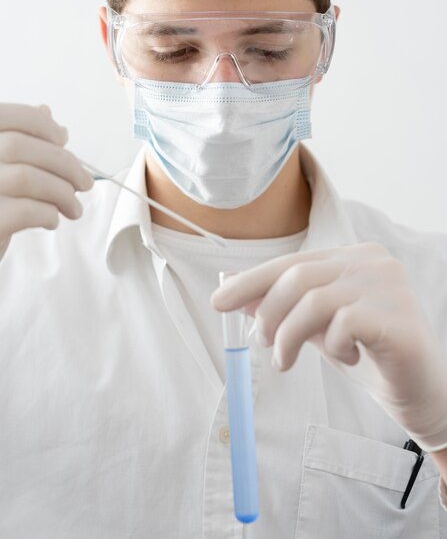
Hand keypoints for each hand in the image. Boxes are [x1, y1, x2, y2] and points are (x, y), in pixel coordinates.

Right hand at [0, 103, 92, 260]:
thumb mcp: (4, 165)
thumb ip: (20, 139)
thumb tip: (46, 113)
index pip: (11, 117)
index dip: (43, 126)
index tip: (62, 140)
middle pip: (21, 146)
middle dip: (65, 164)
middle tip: (83, 182)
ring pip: (27, 178)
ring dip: (62, 193)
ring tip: (72, 207)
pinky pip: (26, 211)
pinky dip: (48, 214)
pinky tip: (51, 219)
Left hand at [211, 242, 446, 451]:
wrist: (420, 393)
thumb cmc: (367, 355)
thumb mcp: (314, 327)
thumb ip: (281, 305)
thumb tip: (231, 286)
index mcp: (353, 256)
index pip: (292, 262)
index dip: (252, 281)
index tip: (219, 301)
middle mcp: (373, 261)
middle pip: (298, 276)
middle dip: (269, 314)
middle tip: (262, 344)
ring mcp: (389, 284)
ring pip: (314, 299)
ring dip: (289, 336)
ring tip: (287, 360)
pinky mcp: (398, 316)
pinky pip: (343, 324)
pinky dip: (332, 346)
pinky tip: (348, 357)